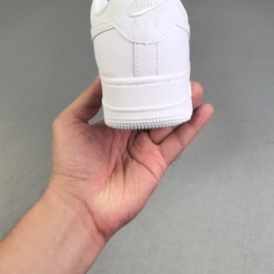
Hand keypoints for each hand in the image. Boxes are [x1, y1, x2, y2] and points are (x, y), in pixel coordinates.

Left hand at [48, 76, 213, 242]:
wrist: (81, 204)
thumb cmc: (70, 166)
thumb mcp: (70, 123)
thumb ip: (88, 99)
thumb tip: (103, 75)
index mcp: (112, 123)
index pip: (133, 100)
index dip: (145, 86)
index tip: (155, 69)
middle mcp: (131, 134)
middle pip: (155, 109)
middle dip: (168, 94)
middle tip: (181, 77)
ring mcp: (145, 149)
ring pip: (170, 122)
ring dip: (184, 105)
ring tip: (195, 89)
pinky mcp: (157, 163)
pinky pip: (178, 141)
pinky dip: (192, 127)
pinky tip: (203, 112)